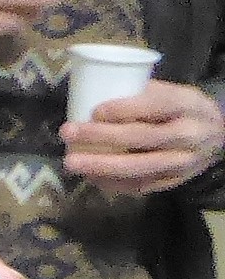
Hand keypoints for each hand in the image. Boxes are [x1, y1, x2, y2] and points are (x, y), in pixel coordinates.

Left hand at [63, 80, 224, 195]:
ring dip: (102, 166)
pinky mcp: (174, 182)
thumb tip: (94, 92)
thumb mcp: (173, 92)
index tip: (94, 111)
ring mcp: (183, 163)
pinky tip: (90, 177)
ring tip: (72, 163)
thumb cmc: (183, 110)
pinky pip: (142, 186)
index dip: (124, 109)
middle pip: (142, 138)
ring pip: (140, 167)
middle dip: (102, 136)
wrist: (219, 137)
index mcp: (187, 106)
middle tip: (68, 132)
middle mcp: (189, 136)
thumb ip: (142, 93)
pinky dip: (113, 183)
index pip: (156, 106)